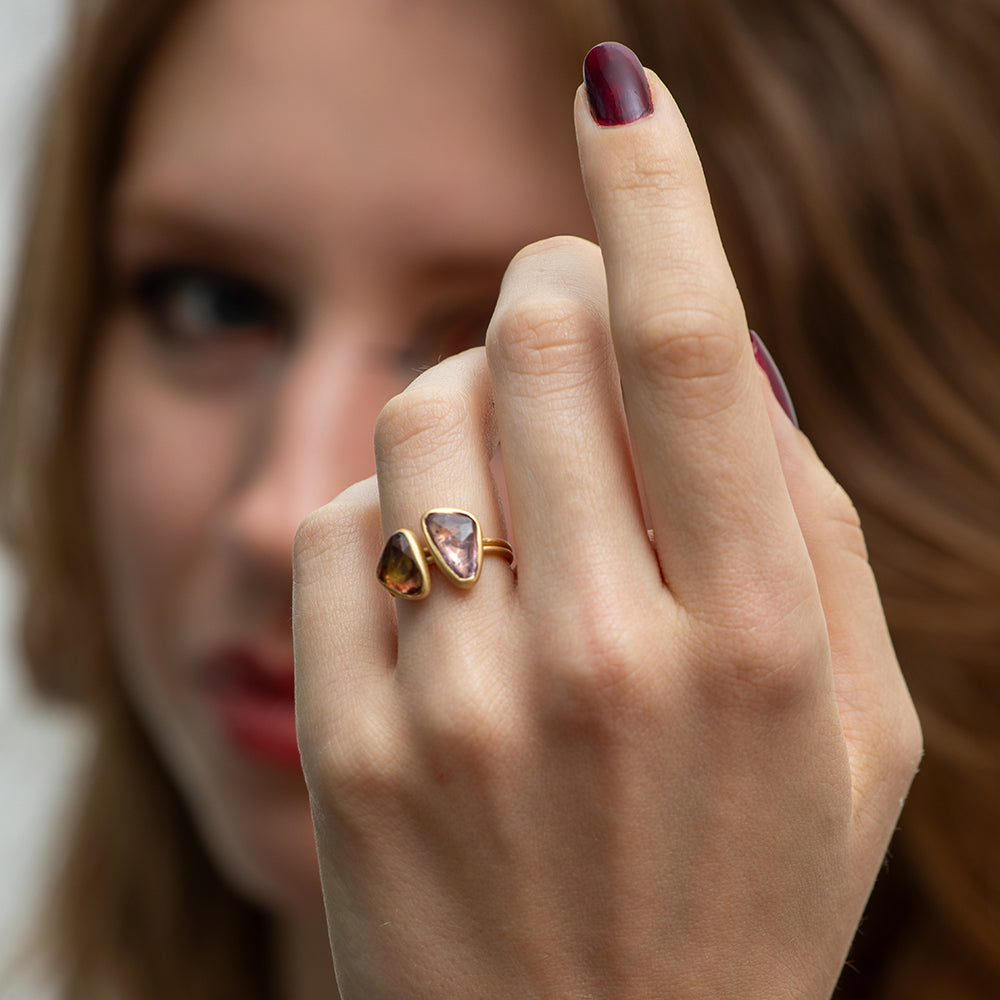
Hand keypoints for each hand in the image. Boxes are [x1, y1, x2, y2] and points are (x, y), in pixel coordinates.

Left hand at [293, 50, 920, 999]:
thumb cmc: (742, 890)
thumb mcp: (852, 730)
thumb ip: (807, 530)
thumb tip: (721, 356)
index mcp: (764, 643)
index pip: (699, 345)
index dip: (656, 188)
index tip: (619, 85)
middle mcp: (610, 658)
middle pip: (534, 340)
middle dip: (546, 285)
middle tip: (564, 312)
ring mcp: (463, 707)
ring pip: (418, 409)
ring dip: (463, 395)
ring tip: (513, 480)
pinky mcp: (352, 747)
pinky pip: (342, 529)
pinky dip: (392, 511)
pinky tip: (446, 581)